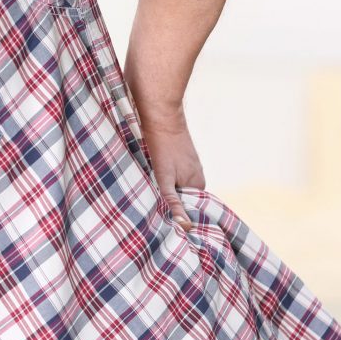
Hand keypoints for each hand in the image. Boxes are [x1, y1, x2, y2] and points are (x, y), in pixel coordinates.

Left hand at [137, 101, 204, 230]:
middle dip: (166, 206)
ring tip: (143, 198)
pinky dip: (157, 179)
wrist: (159, 112)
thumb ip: (172, 202)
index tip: (159, 225)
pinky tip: (145, 179)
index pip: (188, 212)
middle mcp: (195, 177)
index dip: (175, 219)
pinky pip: (168, 176)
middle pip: (180, 200)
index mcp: (198, 185)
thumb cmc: (161, 145)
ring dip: (159, 192)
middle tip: (146, 213)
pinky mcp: (176, 158)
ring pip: (172, 187)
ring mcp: (186, 167)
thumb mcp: (164, 178)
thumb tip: (185, 227)